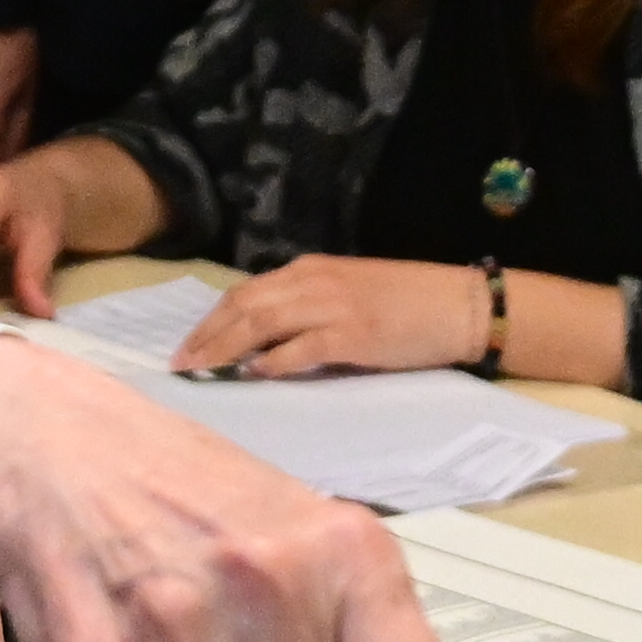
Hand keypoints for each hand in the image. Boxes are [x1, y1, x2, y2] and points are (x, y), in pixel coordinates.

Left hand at [176, 257, 484, 376]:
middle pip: (244, 305)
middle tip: (181, 363)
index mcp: (312, 269)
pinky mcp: (351, 335)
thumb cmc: (409, 301)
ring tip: (201, 370)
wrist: (459, 304)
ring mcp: (332, 306)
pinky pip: (299, 348)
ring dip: (225, 348)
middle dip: (207, 335)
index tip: (190, 344)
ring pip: (261, 323)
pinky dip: (271, 361)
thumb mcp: (350, 293)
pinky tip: (251, 373)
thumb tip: (267, 341)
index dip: (213, 319)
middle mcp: (315, 281)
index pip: (248, 291)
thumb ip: (310, 308)